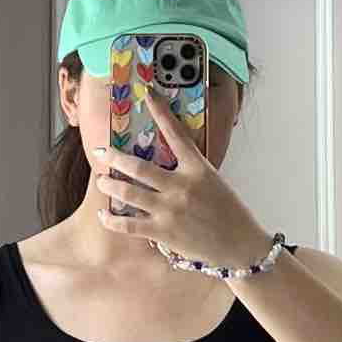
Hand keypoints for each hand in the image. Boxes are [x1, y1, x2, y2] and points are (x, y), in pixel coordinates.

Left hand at [89, 87, 270, 272]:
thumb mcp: (214, 183)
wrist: (240, 246)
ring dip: (110, 186)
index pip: (176, 133)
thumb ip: (191, 171)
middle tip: (100, 152)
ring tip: (101, 181)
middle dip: (114, 158)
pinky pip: (129, 224)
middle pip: (139, 166)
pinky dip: (112, 220)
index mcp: (198, 169)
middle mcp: (181, 186)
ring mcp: (170, 209)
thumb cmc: (229, 214)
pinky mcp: (163, 232)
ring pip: (128, 193)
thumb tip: (167, 162)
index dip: (161, 112)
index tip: (147, 94)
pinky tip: (104, 215)